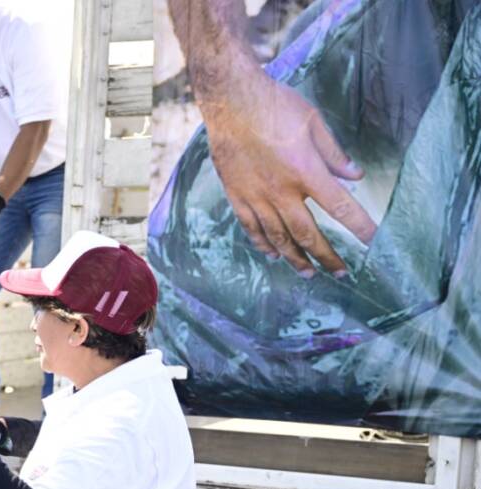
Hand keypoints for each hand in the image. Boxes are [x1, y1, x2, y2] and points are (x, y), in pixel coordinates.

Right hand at [197, 67, 374, 276]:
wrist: (230, 100)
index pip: (340, 206)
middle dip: (327, 256)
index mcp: (305, 171)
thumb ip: (334, 154)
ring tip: (309, 273)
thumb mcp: (314, 123)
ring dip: (295, 258)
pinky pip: (250, 227)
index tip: (373, 243)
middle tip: (340, 272)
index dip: (359, 227)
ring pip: (278, 237)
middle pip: (307, 233)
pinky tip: (272, 255)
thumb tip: (354, 175)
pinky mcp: (236, 194)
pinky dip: (262, 244)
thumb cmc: (275, 105)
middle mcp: (281, 191)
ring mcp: (256, 196)